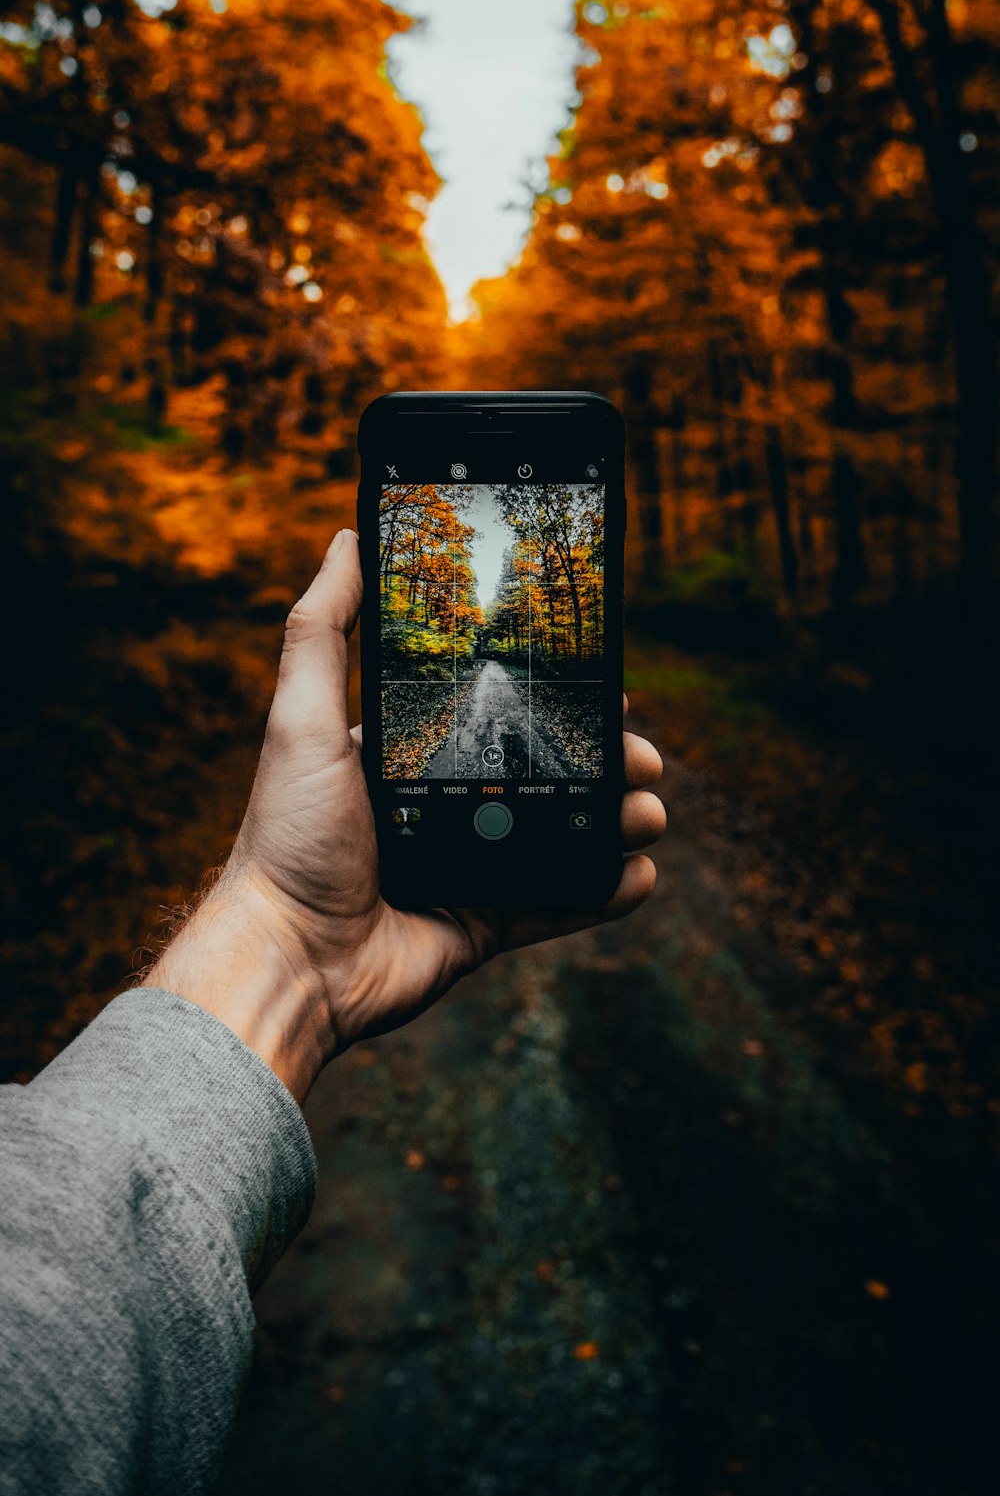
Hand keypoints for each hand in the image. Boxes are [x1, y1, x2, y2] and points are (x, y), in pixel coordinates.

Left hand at [147, 531, 664, 1098]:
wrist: (289, 960)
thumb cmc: (287, 837)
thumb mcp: (299, 717)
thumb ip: (323, 630)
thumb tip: (346, 537)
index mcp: (409, 754)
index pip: (496, 711)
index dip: (553, 698)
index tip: (603, 685)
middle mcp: (444, 804)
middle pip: (545, 769)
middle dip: (604, 759)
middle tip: (641, 754)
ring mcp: (469, 864)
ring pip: (564, 832)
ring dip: (617, 819)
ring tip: (649, 813)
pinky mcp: (483, 923)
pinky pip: (558, 903)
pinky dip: (604, 891)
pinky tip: (640, 874)